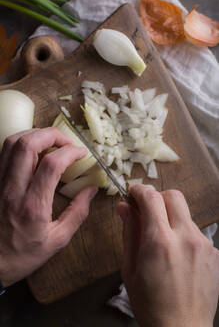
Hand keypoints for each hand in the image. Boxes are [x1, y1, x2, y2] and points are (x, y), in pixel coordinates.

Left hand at [0, 128, 97, 287]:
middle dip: (52, 135)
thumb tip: (91, 190)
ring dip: (35, 135)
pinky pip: (4, 152)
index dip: (70, 152)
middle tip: (67, 142)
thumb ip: (77, 213)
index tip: (81, 153)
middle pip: (29, 145)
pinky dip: (21, 142)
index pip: (51, 165)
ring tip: (51, 142)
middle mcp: (13, 189)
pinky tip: (34, 149)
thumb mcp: (57, 240)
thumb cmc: (22, 254)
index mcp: (33, 206)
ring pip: (13, 143)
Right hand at [117, 185, 218, 326]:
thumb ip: (129, 232)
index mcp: (159, 242)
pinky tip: (177, 253)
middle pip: (173, 195)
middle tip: (147, 212)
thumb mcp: (130, 268)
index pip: (151, 197)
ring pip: (185, 213)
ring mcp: (204, 244)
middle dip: (157, 198)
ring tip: (162, 239)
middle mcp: (185, 237)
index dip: (139, 190)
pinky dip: (182, 232)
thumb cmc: (150, 304)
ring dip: (171, 217)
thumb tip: (124, 207)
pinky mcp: (214, 252)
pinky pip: (195, 230)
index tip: (132, 193)